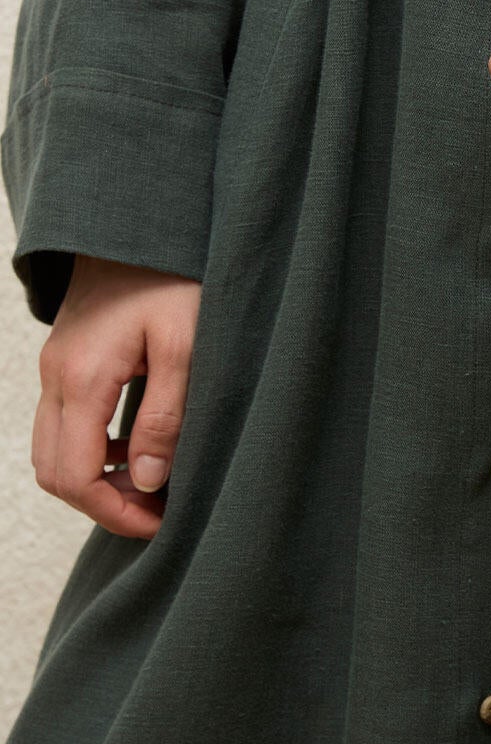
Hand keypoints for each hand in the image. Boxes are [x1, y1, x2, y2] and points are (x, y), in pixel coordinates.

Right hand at [32, 256, 201, 537]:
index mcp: (83, 377)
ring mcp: (55, 366)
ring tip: (152, 480)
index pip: (73, 475)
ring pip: (52, 449)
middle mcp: (56, 376)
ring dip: (94, 477)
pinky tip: (135, 444)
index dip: (113, 512)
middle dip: (101, 502)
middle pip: (53, 471)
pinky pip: (62, 422)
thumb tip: (148, 480)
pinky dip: (90, 448)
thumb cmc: (172, 276)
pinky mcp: (65, 359)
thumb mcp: (186, 345)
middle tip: (158, 510)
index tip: (160, 522)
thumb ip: (166, 416)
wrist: (142, 221)